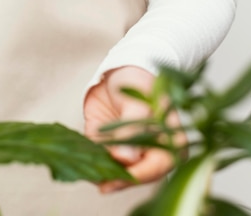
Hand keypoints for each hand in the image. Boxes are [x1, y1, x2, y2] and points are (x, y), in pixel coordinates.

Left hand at [83, 66, 185, 192]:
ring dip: (100, 173)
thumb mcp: (138, 101)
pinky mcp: (108, 148)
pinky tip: (80, 164)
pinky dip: (89, 163)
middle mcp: (151, 153)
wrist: (120, 69)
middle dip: (115, 179)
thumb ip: (133, 128)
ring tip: (86, 172)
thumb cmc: (139, 82)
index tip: (116, 180)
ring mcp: (129, 152)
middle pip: (135, 175)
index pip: (156, 168)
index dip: (137, 175)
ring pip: (115, 172)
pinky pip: (99, 161)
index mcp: (170, 142)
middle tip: (98, 180)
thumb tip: (126, 159)